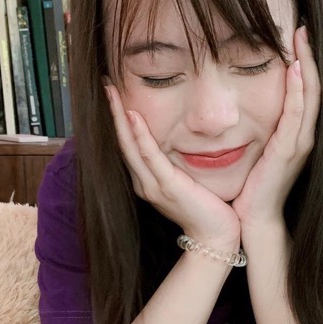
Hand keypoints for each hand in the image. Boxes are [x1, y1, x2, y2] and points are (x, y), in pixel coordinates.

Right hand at [105, 84, 240, 247]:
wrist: (216, 238)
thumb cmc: (209, 210)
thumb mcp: (188, 182)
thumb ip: (179, 165)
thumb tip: (182, 142)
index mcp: (149, 182)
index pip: (130, 146)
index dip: (120, 121)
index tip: (116, 95)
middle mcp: (145, 184)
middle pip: (123, 143)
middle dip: (113, 113)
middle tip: (106, 85)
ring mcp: (153, 186)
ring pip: (130, 146)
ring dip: (119, 118)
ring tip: (111, 93)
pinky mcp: (167, 187)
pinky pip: (149, 156)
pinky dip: (139, 135)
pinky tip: (133, 115)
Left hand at [231, 26, 319, 230]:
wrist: (254, 219)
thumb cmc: (252, 188)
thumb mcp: (257, 151)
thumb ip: (259, 129)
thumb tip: (244, 108)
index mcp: (296, 134)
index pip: (305, 91)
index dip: (304, 63)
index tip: (296, 37)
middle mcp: (303, 136)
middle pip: (313, 87)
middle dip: (309, 56)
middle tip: (302, 27)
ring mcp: (299, 143)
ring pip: (310, 96)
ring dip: (307, 64)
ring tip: (301, 37)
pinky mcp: (288, 151)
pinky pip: (297, 114)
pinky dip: (298, 91)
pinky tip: (294, 69)